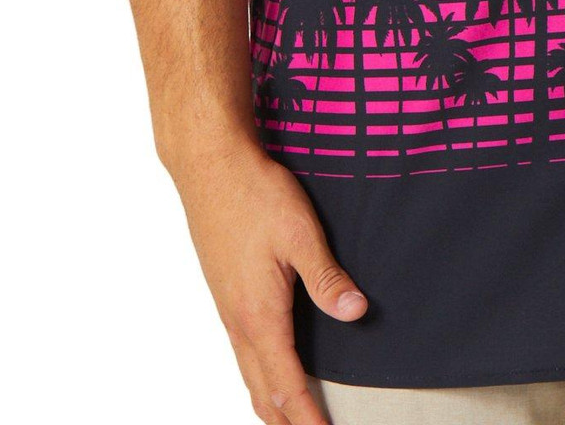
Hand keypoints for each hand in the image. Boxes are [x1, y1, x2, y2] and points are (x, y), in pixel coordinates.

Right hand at [171, 137, 366, 423]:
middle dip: (287, 423)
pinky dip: (259, 376)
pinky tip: (271, 368)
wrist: (209, 165)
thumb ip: (326, 277)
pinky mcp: (225, 293)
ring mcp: (227, 308)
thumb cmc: (254, 193)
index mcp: (259, 314)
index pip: (287, 385)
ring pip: (249, 374)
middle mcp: (239, 320)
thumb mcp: (299, 232)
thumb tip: (355, 313)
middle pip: (263, 392)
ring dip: (272, 403)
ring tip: (294, 419)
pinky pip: (242, 351)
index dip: (308, 420)